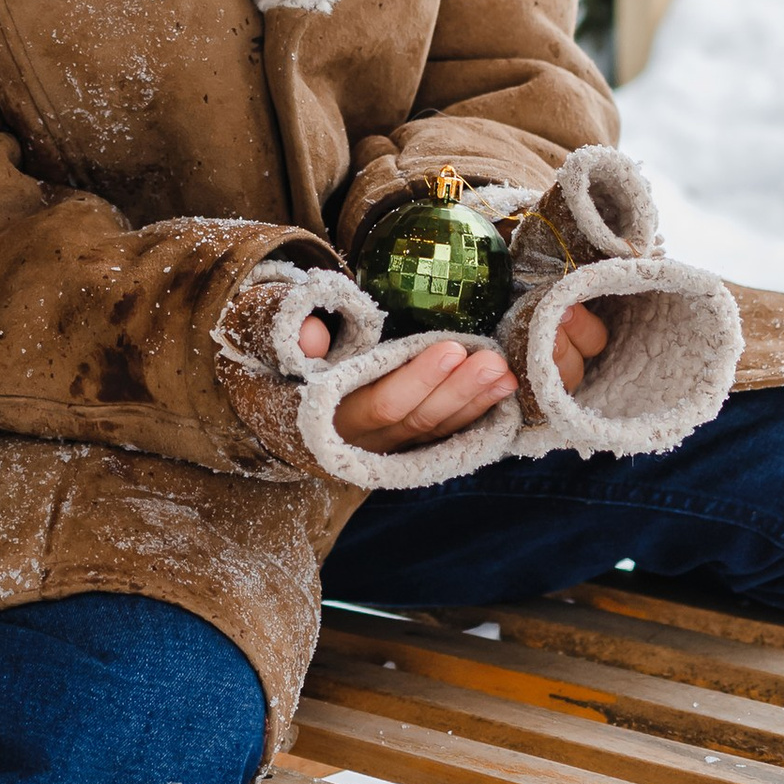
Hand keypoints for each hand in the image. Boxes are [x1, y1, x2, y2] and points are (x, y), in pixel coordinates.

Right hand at [299, 300, 607, 447]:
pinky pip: (444, 437)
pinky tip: (502, 396)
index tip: (450, 348)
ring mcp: (388, 450)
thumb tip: (312, 333)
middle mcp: (363, 442)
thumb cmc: (286, 365)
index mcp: (330, 418)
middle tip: (494, 361)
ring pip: (436, 431)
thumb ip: (292, 339)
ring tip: (506, 374)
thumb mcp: (277, 348)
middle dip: (458, 391)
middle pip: (418, 422)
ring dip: (474, 404)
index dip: (417, 379)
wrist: (287, 406)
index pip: (380, 404)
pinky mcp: (407, 447)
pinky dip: (474, 417)